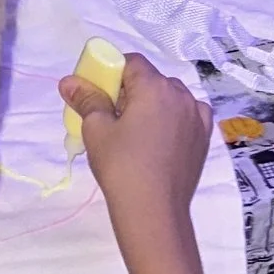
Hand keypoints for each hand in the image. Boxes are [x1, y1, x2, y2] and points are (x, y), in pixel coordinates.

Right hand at [59, 50, 211, 250]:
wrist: (154, 210)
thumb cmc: (121, 166)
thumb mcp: (96, 130)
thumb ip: (86, 99)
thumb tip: (69, 81)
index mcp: (155, 87)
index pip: (131, 62)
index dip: (112, 72)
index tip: (100, 94)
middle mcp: (181, 95)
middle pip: (152, 79)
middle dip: (132, 90)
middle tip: (113, 117)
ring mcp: (197, 116)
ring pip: (171, 97)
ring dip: (154, 104)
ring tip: (137, 132)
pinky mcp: (204, 137)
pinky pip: (187, 115)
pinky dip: (173, 119)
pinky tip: (160, 139)